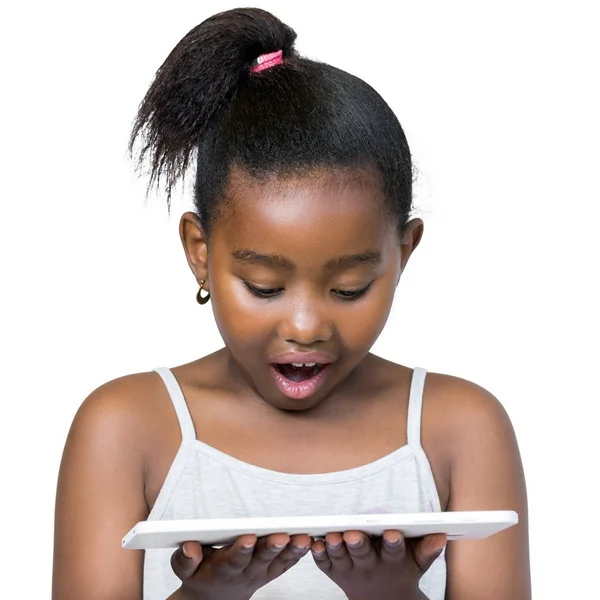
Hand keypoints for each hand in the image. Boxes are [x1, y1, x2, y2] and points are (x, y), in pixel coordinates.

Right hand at [170, 532, 311, 599]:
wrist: (214, 598)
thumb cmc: (199, 575)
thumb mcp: (185, 571)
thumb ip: (185, 560)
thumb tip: (190, 547)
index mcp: (223, 570)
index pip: (233, 560)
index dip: (240, 550)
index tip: (247, 538)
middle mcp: (246, 573)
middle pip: (260, 560)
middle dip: (271, 547)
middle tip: (281, 536)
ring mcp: (261, 573)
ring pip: (279, 562)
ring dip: (292, 550)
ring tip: (303, 538)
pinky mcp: (272, 571)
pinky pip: (288, 563)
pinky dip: (299, 553)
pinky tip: (309, 541)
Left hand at [311, 530, 445, 599]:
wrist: (382, 599)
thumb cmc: (401, 570)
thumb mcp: (417, 563)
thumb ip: (427, 549)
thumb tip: (441, 534)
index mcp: (391, 562)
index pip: (393, 551)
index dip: (393, 542)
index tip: (393, 533)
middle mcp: (370, 567)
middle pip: (362, 554)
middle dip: (357, 543)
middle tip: (352, 533)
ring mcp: (350, 570)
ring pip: (340, 559)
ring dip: (335, 547)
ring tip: (331, 536)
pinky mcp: (334, 570)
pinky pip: (323, 564)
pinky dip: (318, 555)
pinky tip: (314, 543)